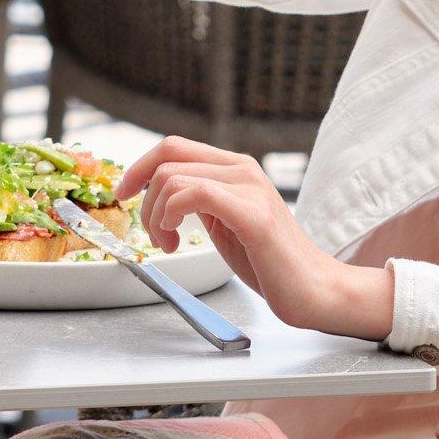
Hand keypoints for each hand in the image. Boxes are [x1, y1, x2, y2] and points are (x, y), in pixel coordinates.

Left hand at [114, 138, 393, 340]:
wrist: (315, 291)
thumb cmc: (268, 262)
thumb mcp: (223, 221)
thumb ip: (199, 200)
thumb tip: (159, 190)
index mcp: (234, 167)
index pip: (173, 147)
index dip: (138, 167)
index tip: (123, 194)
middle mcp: (242, 169)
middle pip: (167, 158)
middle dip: (144, 196)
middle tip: (154, 235)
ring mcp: (250, 188)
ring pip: (174, 178)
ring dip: (156, 215)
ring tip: (169, 245)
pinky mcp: (253, 215)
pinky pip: (195, 194)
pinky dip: (171, 215)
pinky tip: (177, 241)